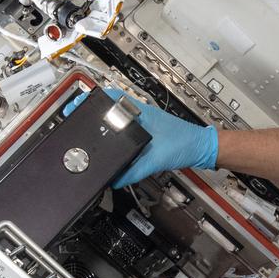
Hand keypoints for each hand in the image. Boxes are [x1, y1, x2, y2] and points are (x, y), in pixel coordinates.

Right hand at [63, 88, 217, 186]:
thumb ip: (134, 171)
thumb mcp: (155, 159)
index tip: (77, 104)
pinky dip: (116, 135)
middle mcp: (140, 114)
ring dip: (105, 124)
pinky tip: (111, 144)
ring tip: (89, 131)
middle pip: (111, 108)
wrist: (201, 148)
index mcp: (140, 113)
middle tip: (78, 118)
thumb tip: (115, 180)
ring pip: (118, 119)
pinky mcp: (148, 132)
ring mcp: (144, 122)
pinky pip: (126, 130)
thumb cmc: (184, 144)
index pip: (111, 98)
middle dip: (94, 113)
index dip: (93, 100)